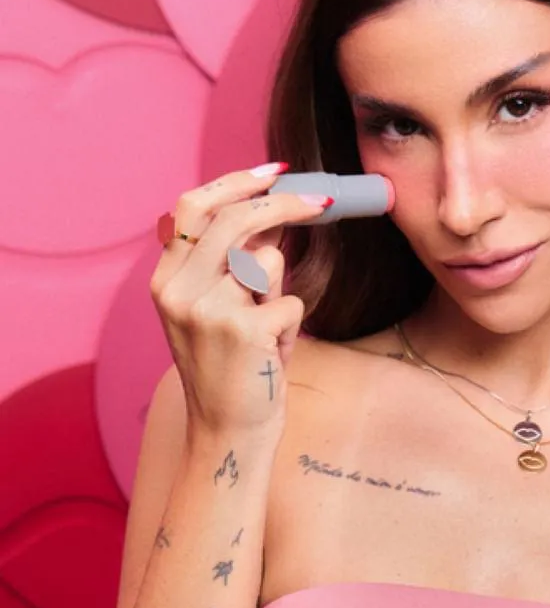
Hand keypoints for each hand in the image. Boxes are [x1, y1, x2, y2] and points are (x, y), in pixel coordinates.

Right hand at [149, 163, 330, 439]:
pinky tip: (272, 354)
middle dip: (287, 204)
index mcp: (166, 280)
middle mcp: (178, 290)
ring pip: (269, 260)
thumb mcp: (213, 310)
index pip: (191, 207)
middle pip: (236, 218)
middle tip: (325, 202)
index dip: (235, 182)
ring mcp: (208, 309)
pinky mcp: (242, 331)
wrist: (226, 433)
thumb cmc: (229, 368)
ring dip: (280, 291)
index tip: (275, 174)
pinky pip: (290, 303)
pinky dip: (290, 327)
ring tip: (267, 329)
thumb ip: (227, 262)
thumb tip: (264, 210)